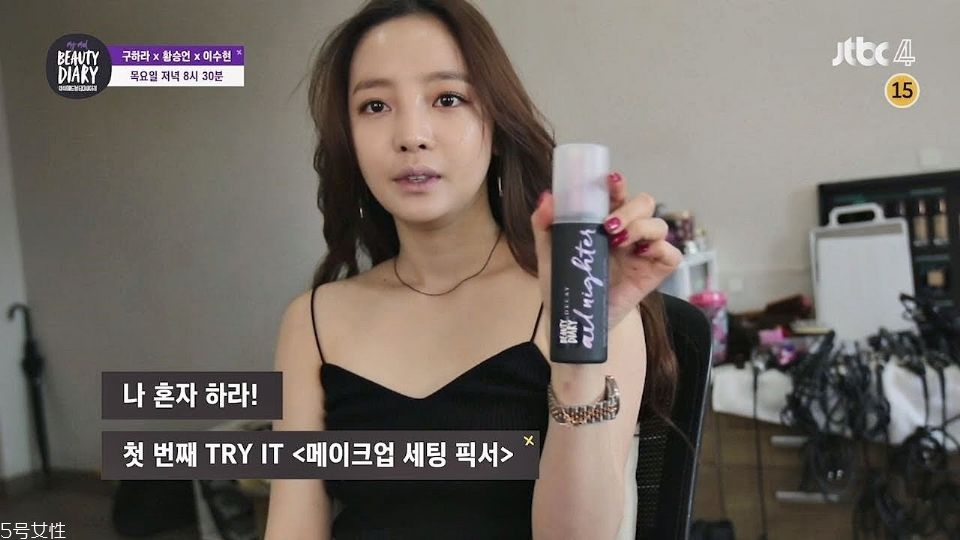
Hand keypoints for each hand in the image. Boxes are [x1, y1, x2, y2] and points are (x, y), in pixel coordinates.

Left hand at [530, 171, 682, 331]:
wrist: (574, 318)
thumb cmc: (565, 282)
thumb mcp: (549, 252)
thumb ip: (544, 224)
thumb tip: (547, 199)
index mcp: (605, 220)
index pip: (618, 193)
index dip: (618, 185)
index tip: (610, 182)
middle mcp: (628, 231)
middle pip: (645, 203)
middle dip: (629, 208)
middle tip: (607, 225)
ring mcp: (643, 250)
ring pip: (659, 225)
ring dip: (641, 227)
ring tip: (617, 242)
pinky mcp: (655, 271)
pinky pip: (671, 254)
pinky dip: (660, 249)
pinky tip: (639, 255)